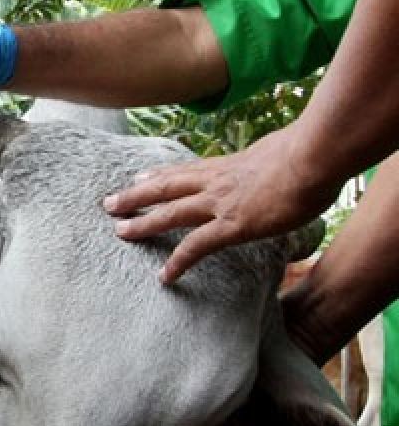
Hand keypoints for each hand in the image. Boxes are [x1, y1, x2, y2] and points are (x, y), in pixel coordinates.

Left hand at [104, 127, 340, 283]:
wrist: (316, 156)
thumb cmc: (313, 151)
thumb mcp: (286, 149)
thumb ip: (276, 158)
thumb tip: (286, 159)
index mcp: (230, 163)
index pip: (187, 169)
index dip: (161, 174)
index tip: (140, 176)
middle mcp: (217, 181)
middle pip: (165, 186)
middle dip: (135, 195)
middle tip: (109, 203)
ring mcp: (220, 203)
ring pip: (169, 213)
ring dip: (142, 223)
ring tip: (119, 232)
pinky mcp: (232, 225)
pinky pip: (196, 247)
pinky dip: (178, 262)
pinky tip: (164, 276)